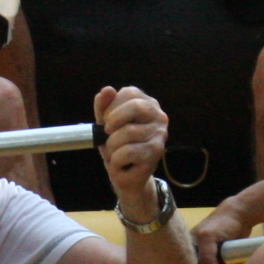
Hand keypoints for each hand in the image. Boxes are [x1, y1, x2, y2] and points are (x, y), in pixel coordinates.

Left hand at [95, 85, 169, 216]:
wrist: (124, 174)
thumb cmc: (116, 144)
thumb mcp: (105, 122)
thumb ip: (103, 106)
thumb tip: (107, 90)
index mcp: (146, 103)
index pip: (129, 92)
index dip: (112, 107)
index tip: (106, 121)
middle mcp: (158, 115)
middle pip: (136, 107)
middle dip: (114, 121)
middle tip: (108, 134)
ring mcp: (160, 134)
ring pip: (128, 132)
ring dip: (112, 145)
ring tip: (114, 152)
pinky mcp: (156, 152)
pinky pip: (127, 152)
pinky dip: (116, 159)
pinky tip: (122, 163)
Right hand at [191, 204, 249, 263]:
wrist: (240, 216)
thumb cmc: (220, 223)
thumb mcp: (209, 237)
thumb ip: (206, 257)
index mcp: (189, 250)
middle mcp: (199, 258)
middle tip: (223, 259)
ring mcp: (212, 261)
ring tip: (230, 254)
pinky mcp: (223, 263)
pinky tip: (234, 257)